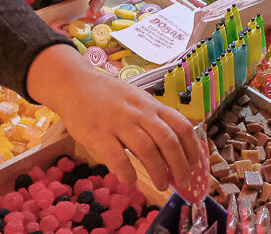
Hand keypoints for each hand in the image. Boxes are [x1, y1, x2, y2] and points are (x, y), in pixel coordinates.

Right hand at [28, 44, 202, 190]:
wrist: (75, 85)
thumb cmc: (109, 97)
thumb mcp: (138, 101)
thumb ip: (154, 119)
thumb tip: (173, 148)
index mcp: (152, 105)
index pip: (182, 126)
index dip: (192, 149)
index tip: (195, 166)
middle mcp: (140, 113)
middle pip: (168, 141)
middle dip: (180, 166)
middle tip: (182, 183)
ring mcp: (119, 122)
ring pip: (147, 151)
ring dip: (158, 172)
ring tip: (162, 186)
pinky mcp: (98, 134)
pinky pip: (118, 158)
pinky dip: (127, 173)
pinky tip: (131, 182)